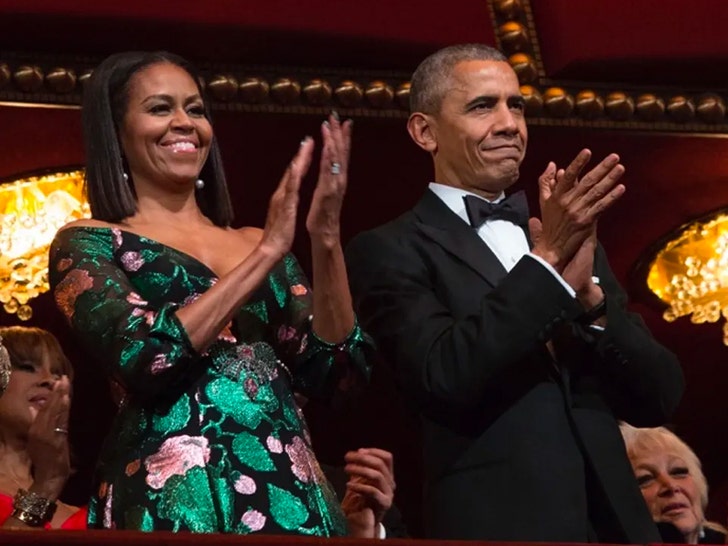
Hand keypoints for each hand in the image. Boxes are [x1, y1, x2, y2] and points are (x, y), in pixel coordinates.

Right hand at [26, 376, 70, 500]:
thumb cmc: (43, 458)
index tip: (57, 381)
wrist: (50, 474)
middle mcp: (40, 430)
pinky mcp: (56, 438)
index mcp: (35, 429)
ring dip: (61, 397)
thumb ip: (38, 424)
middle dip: (57, 392)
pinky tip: (65, 399)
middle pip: (50, 407)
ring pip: (55, 411)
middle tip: (63, 378)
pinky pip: (60, 420)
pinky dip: (63, 409)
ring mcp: (49, 434)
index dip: (52, 395)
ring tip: (65, 384)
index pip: (44, 408)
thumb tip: (35, 409)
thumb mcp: (36, 440)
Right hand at [258, 137, 314, 258]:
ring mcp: (282, 199)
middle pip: (293, 170)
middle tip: (310, 138)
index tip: (309, 146)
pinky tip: (297, 166)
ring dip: (299, 159)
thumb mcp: (285, 214)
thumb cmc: (279, 234)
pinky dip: (293, 177)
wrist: (270, 249)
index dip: (302, 160)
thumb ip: (286, 202)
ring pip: (291, 175)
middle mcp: (281, 193)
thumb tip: (288, 195)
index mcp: (284, 196)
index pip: (294, 174)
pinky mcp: (285, 206)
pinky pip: (290, 189)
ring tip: (306, 144)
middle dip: (302, 154)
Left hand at [305, 112, 351, 247]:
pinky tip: (328, 145)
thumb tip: (331, 167)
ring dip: (334, 141)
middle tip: (337, 116)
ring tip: (332, 125)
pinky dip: (330, 158)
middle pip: (341, 153)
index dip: (342, 138)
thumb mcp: (326, 193)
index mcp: (337, 179)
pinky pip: (329, 171)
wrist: (325, 233)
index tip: (343, 122)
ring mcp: (335, 185)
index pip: (341, 155)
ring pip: (336, 159)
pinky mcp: (327, 192)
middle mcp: (339, 179)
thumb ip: (330, 179)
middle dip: (339, 133)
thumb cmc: (323, 215)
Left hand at [341, 448, 394, 537]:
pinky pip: (372, 491)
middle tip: (348, 457)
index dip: (374, 452)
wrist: (368, 521)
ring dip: (360, 470)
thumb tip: (353, 455)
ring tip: (346, 468)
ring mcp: (389, 493)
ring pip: (377, 476)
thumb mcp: (363, 481)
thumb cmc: (364, 498)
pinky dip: (359, 486)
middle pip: (380, 465)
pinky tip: (348, 484)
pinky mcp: (384, 503)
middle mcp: (391, 483)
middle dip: (363, 458)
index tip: (359, 450)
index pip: (387, 458)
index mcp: (388, 475)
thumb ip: (361, 469)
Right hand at [530, 149, 624, 271]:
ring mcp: (578, 212)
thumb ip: (546, 181)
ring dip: (610, 179)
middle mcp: (568, 202)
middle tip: (614, 157)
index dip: (578, 163)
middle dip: (602, 168)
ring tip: (620, 168)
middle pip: (587, 181)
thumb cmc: (549, 223)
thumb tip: (553, 164)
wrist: (552, 247)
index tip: (587, 152)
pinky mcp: (587, 222)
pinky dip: (612, 197)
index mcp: (557, 196)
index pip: (568, 176)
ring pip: (597, 192)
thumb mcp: (544, 201)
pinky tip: (621, 188)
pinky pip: (602, 206)